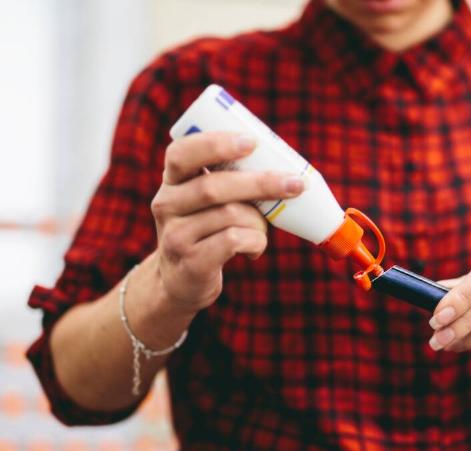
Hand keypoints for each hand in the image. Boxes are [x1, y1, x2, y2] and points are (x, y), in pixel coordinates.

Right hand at [150, 131, 303, 312]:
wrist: (182, 281)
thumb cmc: (209, 231)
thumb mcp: (208, 203)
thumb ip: (231, 182)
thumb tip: (285, 171)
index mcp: (172, 182)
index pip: (181, 153)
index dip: (215, 144)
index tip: (252, 142)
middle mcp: (166, 204)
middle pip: (214, 186)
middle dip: (261, 183)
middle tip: (295, 184)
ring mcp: (175, 235)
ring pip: (231, 216)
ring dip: (259, 222)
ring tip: (262, 230)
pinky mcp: (191, 261)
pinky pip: (234, 241)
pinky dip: (255, 242)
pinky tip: (253, 249)